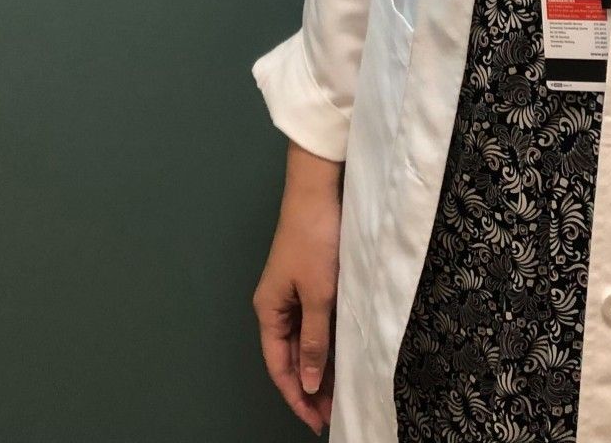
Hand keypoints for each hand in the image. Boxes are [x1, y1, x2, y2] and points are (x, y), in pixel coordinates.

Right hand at [253, 141, 343, 433]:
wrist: (318, 191)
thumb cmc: (314, 241)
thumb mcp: (318, 295)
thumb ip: (315, 341)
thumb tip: (309, 383)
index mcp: (269, 310)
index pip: (279, 366)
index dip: (296, 396)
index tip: (316, 422)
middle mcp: (276, 305)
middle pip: (290, 357)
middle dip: (309, 388)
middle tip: (331, 414)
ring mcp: (292, 293)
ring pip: (303, 342)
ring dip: (318, 368)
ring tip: (340, 394)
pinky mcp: (309, 282)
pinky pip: (314, 324)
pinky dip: (325, 344)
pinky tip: (341, 357)